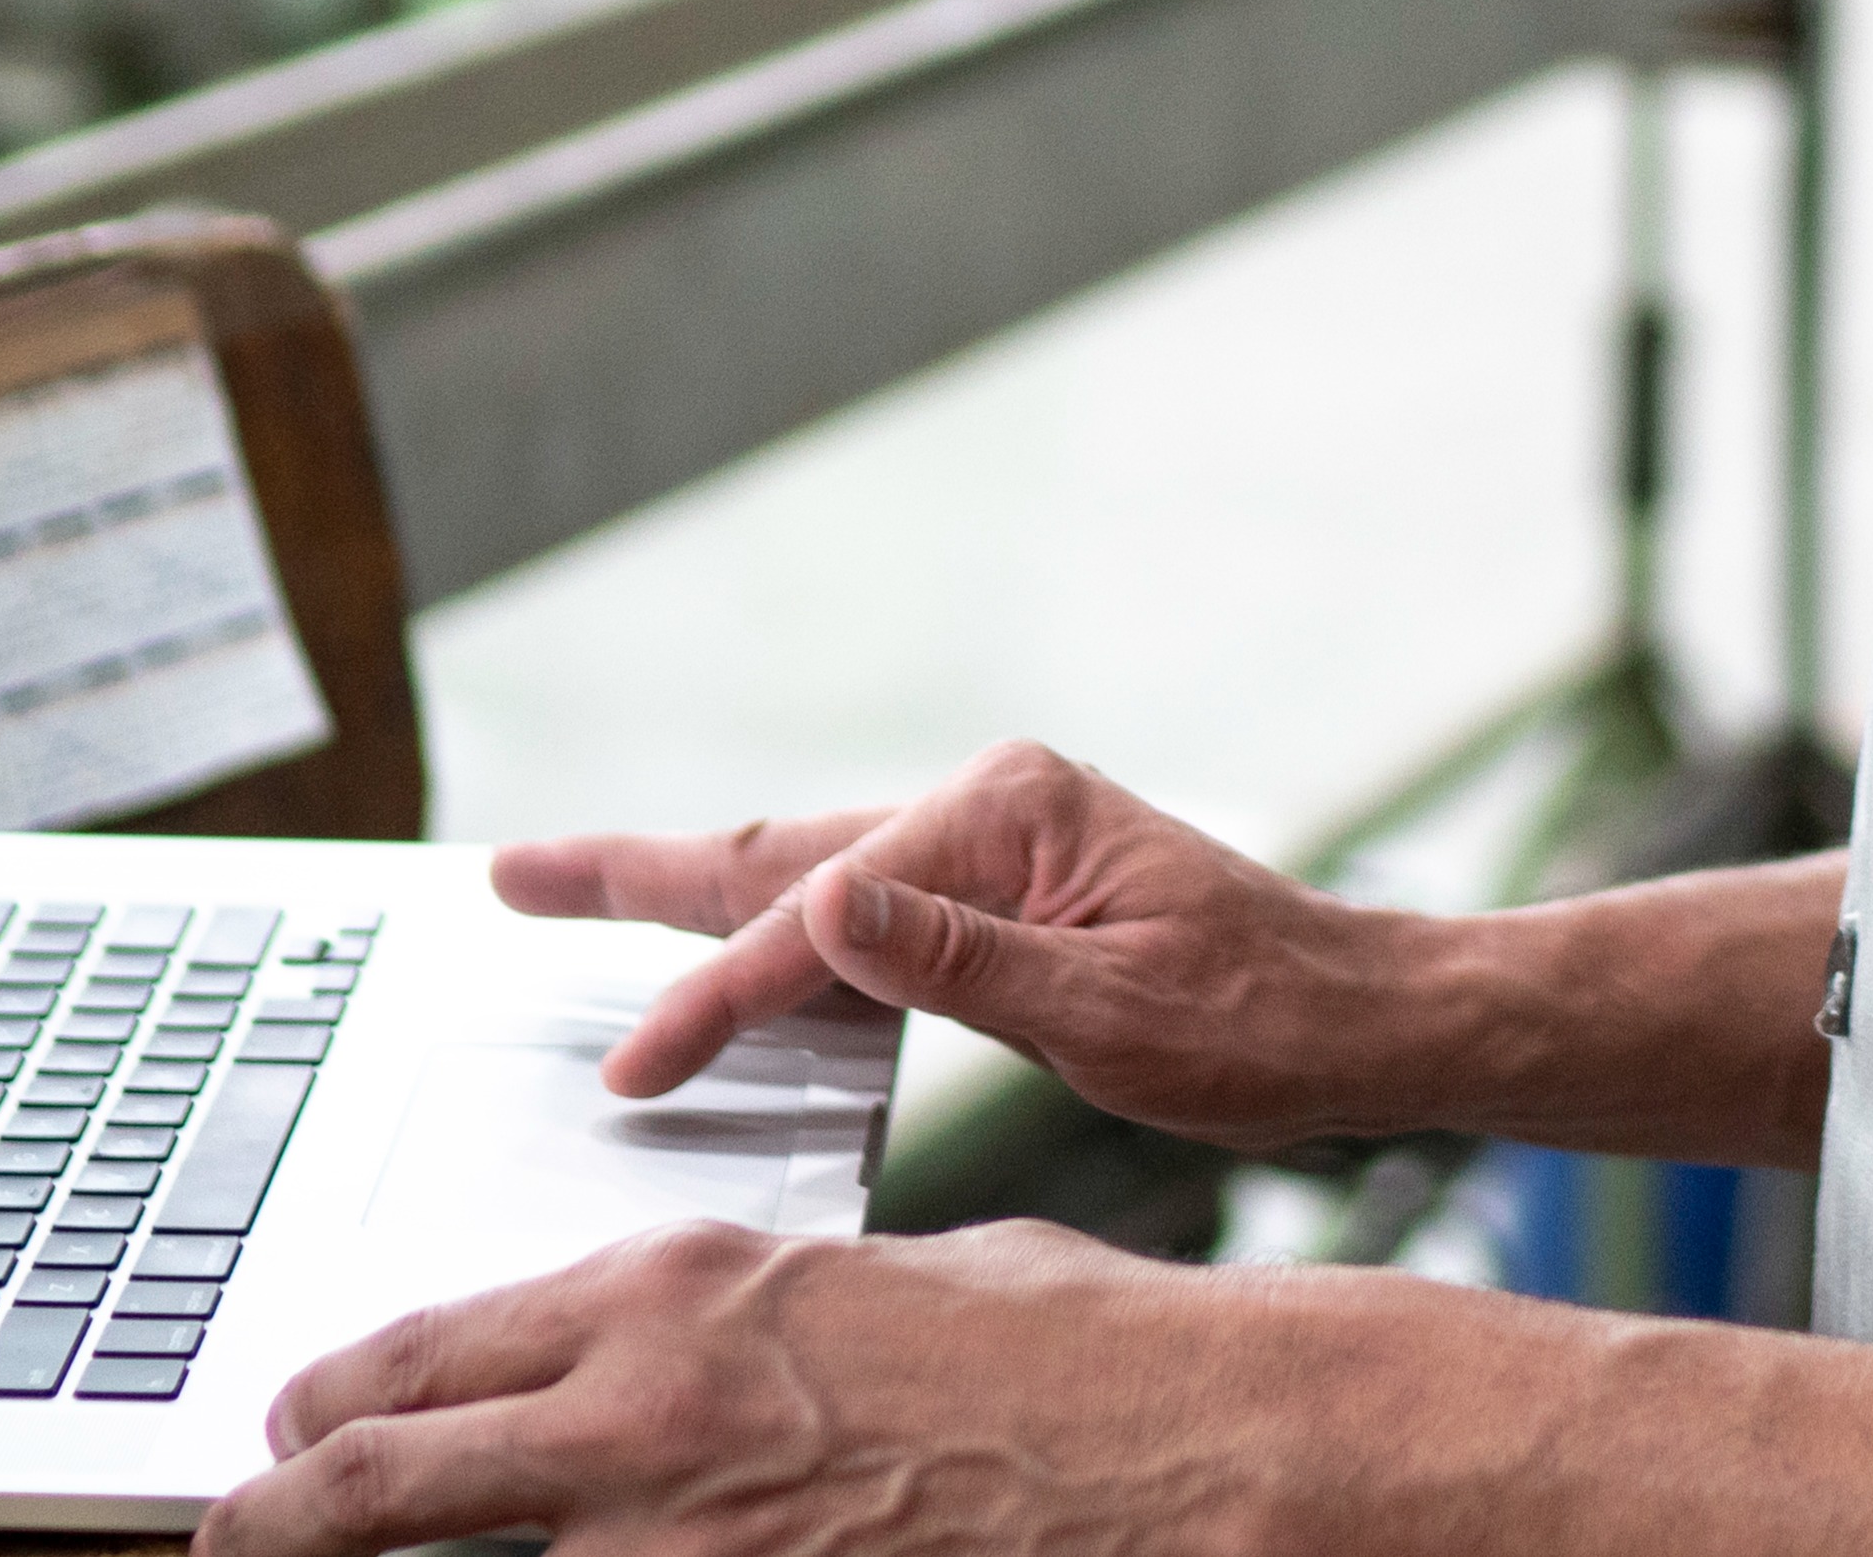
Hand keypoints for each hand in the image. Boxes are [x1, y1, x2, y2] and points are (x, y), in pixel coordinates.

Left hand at [198, 1221, 1242, 1556]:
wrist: (1194, 1444)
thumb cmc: (1071, 1353)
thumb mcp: (873, 1287)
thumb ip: (746, 1326)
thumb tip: (691, 1365)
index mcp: (669, 1294)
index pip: (424, 1353)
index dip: (332, 1406)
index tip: (296, 1433)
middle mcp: (636, 1414)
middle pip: (371, 1483)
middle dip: (279, 1520)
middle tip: (237, 1540)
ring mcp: (673, 1547)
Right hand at [504, 742, 1424, 1147]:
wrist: (1363, 1020)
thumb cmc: (1263, 1025)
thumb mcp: (1114, 1012)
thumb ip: (962, 964)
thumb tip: (827, 903)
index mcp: (1009, 816)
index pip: (823, 917)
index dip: (719, 998)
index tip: (637, 1067)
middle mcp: (993, 804)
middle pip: (780, 853)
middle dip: (639, 875)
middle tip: (510, 876)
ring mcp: (995, 842)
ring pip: (807, 875)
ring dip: (691, 895)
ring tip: (569, 890)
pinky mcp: (1003, 889)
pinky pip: (858, 910)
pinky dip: (774, 930)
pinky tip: (727, 954)